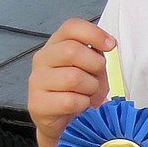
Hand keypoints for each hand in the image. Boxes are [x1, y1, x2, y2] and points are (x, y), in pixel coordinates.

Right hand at [27, 18, 114, 145]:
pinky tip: (79, 105)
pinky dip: (83, 104)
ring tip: (88, 93)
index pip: (71, 27)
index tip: (110, 46)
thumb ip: (97, 53)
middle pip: (72, 51)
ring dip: (91, 88)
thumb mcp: (91, 66)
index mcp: (56, 44)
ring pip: (73, 78)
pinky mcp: (37, 103)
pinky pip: (70, 100)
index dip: (94, 34)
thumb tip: (109, 45)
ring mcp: (37, 81)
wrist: (60, 120)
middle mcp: (43, 59)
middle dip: (95, 65)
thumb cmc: (79, 89)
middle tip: (97, 78)